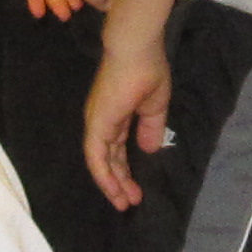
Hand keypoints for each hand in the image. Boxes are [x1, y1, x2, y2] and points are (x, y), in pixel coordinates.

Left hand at [83, 39, 170, 210]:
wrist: (136, 50)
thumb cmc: (147, 70)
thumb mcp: (155, 106)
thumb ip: (151, 128)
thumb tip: (150, 150)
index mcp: (115, 115)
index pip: (117, 148)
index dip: (126, 169)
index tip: (138, 188)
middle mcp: (102, 121)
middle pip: (108, 158)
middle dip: (119, 182)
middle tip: (130, 202)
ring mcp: (97, 123)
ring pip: (100, 162)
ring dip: (111, 184)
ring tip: (124, 202)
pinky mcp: (96, 124)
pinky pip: (96, 156)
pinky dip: (104, 175)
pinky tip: (114, 190)